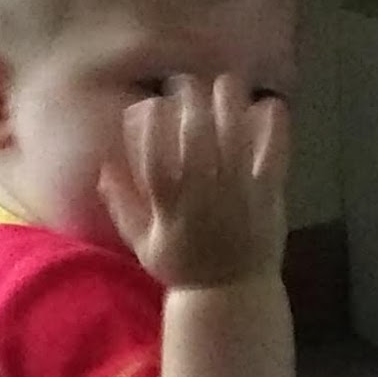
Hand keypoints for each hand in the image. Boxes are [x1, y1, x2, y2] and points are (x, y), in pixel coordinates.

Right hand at [98, 74, 289, 287]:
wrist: (231, 294)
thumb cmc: (184, 268)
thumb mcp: (143, 243)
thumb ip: (123, 205)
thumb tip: (102, 165)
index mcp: (170, 206)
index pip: (155, 155)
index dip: (152, 124)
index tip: (152, 103)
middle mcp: (204, 195)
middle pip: (196, 138)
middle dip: (190, 104)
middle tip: (187, 83)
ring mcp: (239, 194)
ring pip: (234, 141)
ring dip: (230, 106)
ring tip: (225, 82)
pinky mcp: (268, 197)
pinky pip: (274, 158)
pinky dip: (274, 131)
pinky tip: (273, 105)